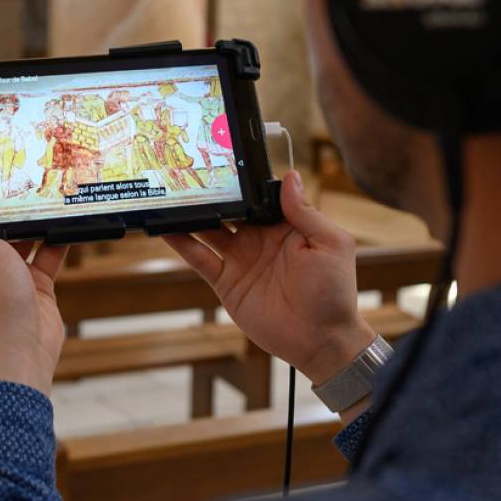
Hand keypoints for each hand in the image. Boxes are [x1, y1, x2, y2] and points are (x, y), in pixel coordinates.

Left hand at [0, 179, 70, 394]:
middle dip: (2, 200)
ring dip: (30, 220)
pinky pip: (43, 255)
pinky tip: (65, 225)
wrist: (22, 348)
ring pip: (17, 237)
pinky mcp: (30, 286)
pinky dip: (53, 241)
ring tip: (45, 194)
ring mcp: (3, 275)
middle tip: (18, 175)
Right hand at [162, 170, 374, 385]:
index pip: (259, 196)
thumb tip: (289, 176)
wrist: (320, 340)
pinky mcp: (226, 282)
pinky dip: (182, 244)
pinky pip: (200, 258)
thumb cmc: (335, 292)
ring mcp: (240, 260)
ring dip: (192, 214)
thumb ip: (306, 212)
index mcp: (286, 226)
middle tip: (187, 172)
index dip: (243, 180)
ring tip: (170, 194)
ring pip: (209, 230)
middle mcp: (259, 239)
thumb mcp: (331, 245)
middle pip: (229, 209)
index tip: (224, 160)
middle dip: (211, 192)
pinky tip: (165, 228)